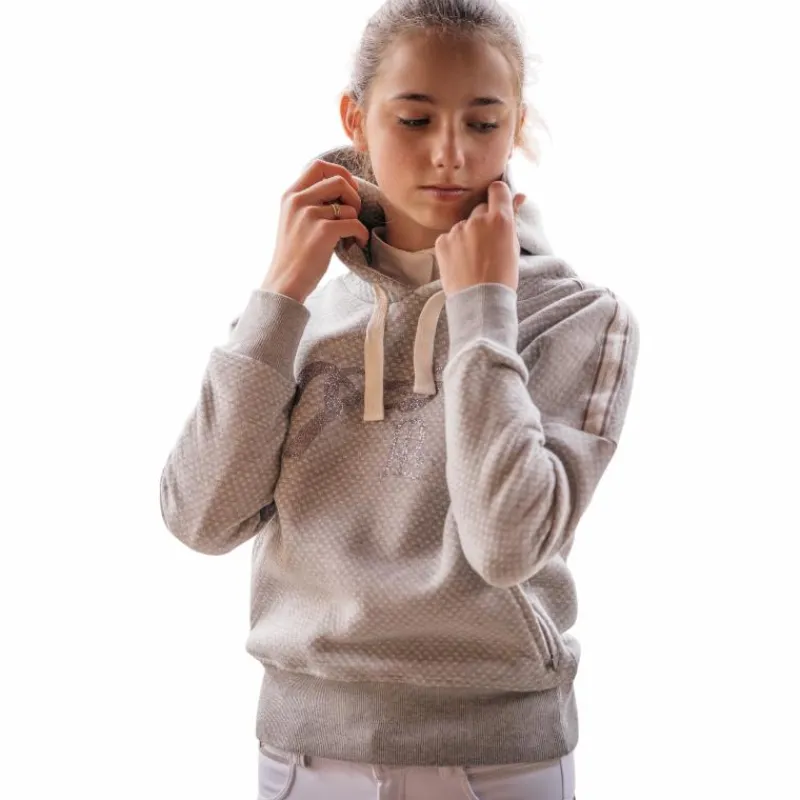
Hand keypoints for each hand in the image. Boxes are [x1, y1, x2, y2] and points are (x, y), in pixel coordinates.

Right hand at [262, 159, 369, 302]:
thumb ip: (308, 202)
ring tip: (351, 234)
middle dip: (353, 195)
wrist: (285, 281)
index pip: (318, 165)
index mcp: (290, 195)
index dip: (339, 172)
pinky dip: (361, 234)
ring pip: (349, 206)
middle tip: (354, 213)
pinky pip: (354, 224)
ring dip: (357, 219)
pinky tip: (357, 242)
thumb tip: (340, 188)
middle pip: (338, 180)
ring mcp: (309, 215)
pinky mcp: (323, 232)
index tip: (347, 189)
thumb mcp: (293, 220)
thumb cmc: (294, 254)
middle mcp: (298, 201)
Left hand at [435, 181, 525, 295]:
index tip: (498, 206)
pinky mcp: (441, 242)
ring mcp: (457, 230)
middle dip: (483, 222)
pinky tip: (461, 263)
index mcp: (500, 220)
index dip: (498, 196)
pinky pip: (449, 238)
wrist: (479, 302)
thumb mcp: (513, 247)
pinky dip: (454, 247)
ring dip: (467, 236)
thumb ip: (512, 219)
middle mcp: (477, 220)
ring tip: (473, 260)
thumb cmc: (502, 278)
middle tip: (487, 245)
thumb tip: (520, 196)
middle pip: (480, 209)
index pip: (498, 189)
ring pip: (464, 225)